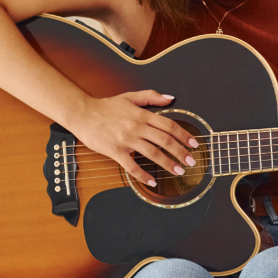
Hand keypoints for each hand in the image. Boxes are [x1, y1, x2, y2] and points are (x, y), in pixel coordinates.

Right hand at [70, 91, 198, 185]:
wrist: (82, 114)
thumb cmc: (106, 106)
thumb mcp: (130, 97)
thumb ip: (151, 96)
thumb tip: (170, 98)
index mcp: (142, 114)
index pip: (168, 125)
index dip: (183, 135)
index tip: (194, 143)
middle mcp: (136, 127)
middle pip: (164, 141)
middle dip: (181, 152)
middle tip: (191, 161)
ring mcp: (126, 140)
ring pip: (153, 154)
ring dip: (168, 164)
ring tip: (179, 171)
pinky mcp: (116, 151)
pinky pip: (132, 166)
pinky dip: (143, 175)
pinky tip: (153, 181)